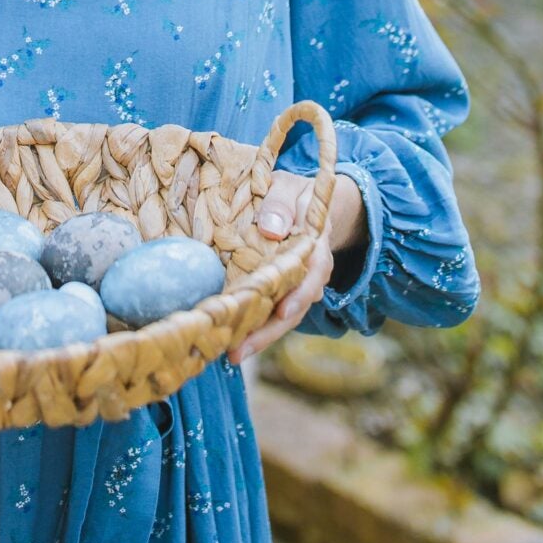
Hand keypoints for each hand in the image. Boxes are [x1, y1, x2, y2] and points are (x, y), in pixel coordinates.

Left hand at [226, 170, 366, 367]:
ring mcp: (293, 287)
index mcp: (315, 248)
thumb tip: (270, 230)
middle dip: (268, 333)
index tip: (282, 313)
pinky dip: (250, 325)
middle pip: (292, 309)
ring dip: (256, 337)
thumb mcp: (288, 188)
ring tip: (229, 354)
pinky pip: (266, 312)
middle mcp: (308, 275)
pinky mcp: (277, 291)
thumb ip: (280, 204)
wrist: (304, 203)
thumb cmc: (294, 194)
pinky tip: (228, 337)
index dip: (299, 296)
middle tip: (239, 352)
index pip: (312, 275)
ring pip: (278, 318)